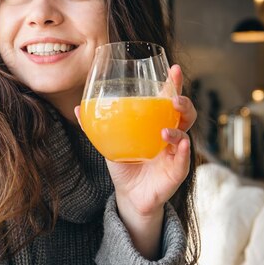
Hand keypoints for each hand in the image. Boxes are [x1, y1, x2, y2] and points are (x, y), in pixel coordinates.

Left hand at [103, 64, 195, 217]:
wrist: (130, 194)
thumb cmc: (125, 163)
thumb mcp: (109, 142)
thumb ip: (96, 126)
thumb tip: (77, 107)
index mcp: (157, 123)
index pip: (169, 99)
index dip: (174, 84)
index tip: (174, 70)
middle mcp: (171, 134)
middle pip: (185, 113)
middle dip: (183, 103)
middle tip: (174, 100)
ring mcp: (175, 152)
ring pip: (185, 135)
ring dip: (178, 130)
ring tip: (164, 131)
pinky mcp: (177, 171)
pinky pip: (183, 160)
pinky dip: (183, 152)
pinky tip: (180, 145)